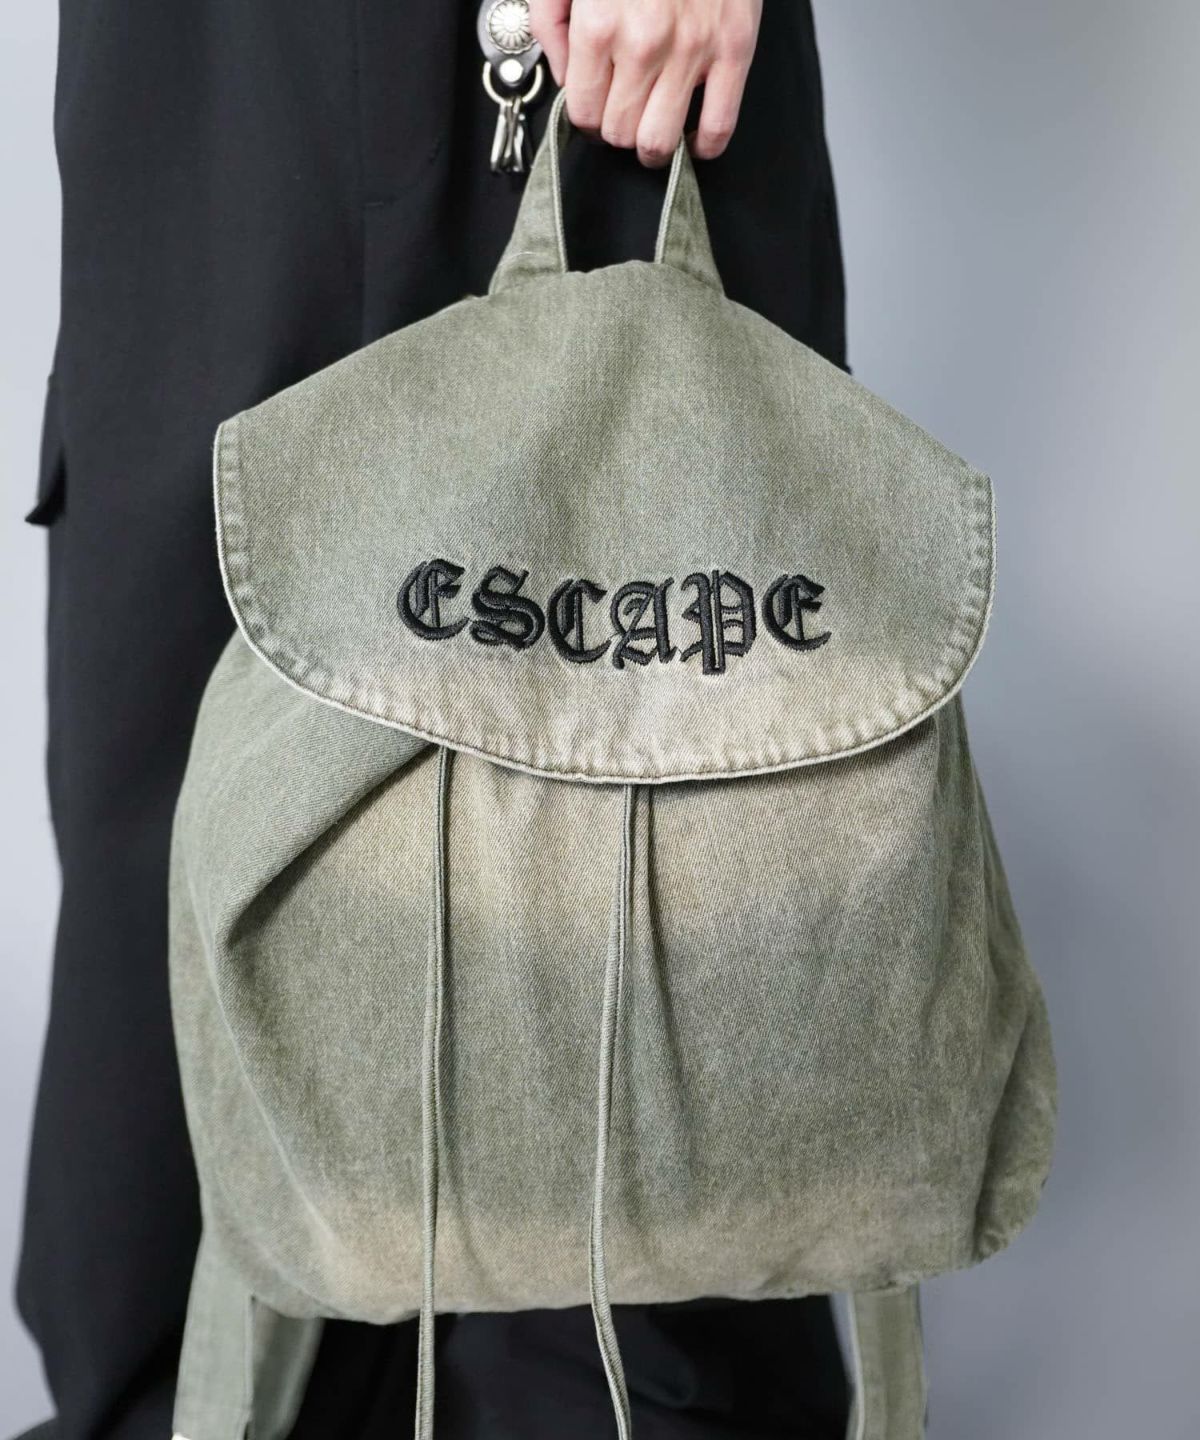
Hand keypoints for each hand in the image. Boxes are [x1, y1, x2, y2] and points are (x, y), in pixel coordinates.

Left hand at [528, 0, 761, 167]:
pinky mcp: (733, 49)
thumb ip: (551, 23)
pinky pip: (719, 126)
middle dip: (615, 129)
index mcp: (599, 24)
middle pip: (619, 133)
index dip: (585, 116)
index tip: (593, 106)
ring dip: (651, 145)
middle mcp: (643, 44)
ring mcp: (692, 51)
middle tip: (621, 110)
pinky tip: (692, 137)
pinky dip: (703, 145)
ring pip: (659, 141)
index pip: (583, 111)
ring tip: (651, 127)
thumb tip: (564, 76)